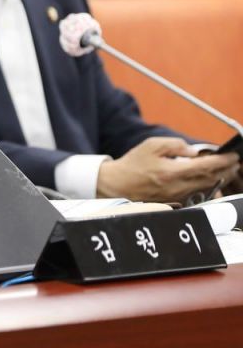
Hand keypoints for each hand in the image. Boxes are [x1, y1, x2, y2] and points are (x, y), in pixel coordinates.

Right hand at [97, 137, 239, 201]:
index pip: (206, 166)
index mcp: (172, 171)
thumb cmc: (133, 164)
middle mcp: (178, 186)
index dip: (223, 161)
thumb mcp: (151, 146)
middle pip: (211, 179)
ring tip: (226, 170)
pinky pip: (197, 193)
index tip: (232, 156)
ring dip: (219, 178)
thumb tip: (194, 151)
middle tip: (234, 162)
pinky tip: (210, 179)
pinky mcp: (175, 202)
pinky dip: (207, 185)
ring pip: (207, 188)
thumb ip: (175, 145)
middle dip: (226, 170)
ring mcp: (177, 196)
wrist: (117, 184)